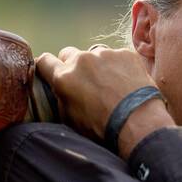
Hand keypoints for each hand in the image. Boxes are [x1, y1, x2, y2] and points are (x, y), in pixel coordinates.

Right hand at [35, 45, 167, 150]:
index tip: (48, 70)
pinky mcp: (125, 53)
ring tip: (109, 84)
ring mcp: (104, 54)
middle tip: (82, 81)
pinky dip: (118, 67)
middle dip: (71, 65)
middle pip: (68, 53)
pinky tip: (126, 83)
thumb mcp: (71, 119)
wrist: (137, 121)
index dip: (45, 66)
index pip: (44, 61)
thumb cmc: (102, 127)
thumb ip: (62, 98)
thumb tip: (60, 90)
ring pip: (94, 54)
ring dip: (97, 65)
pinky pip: (116, 56)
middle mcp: (81, 60)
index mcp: (64, 77)